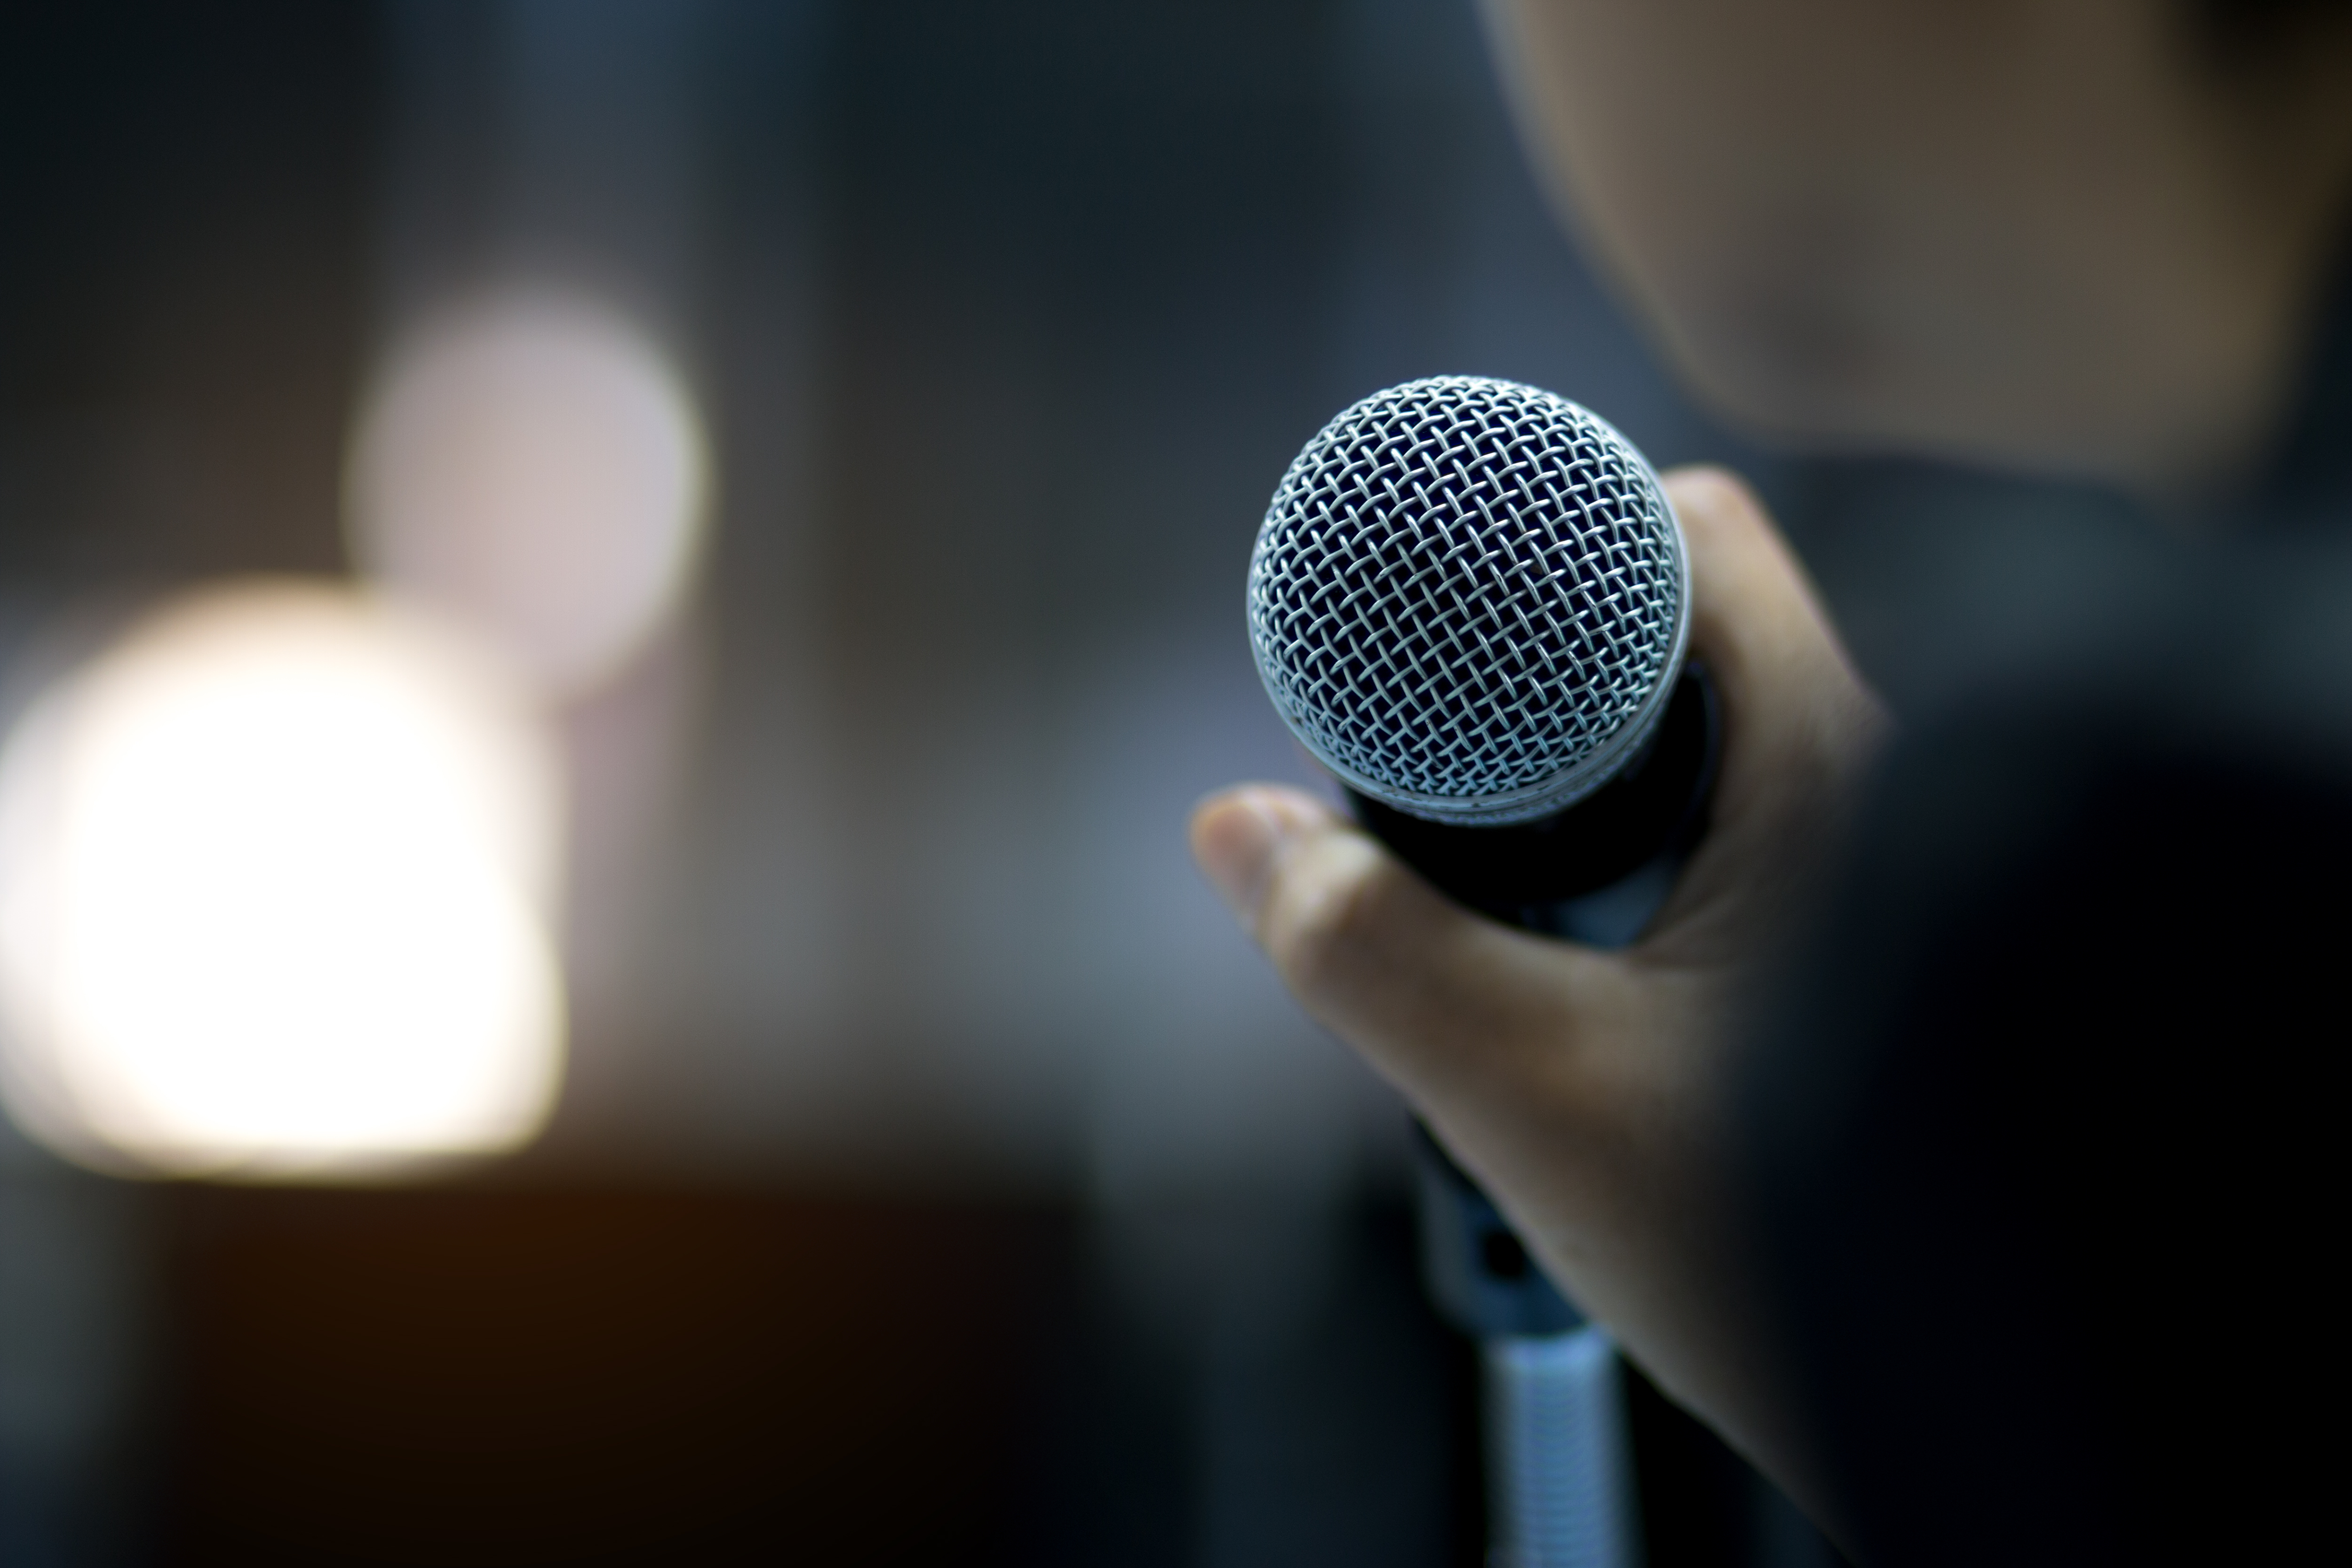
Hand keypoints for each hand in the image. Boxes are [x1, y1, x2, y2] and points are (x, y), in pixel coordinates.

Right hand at [1190, 468, 1887, 1524]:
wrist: (1969, 1411)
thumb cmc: (1788, 1251)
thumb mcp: (1534, 1091)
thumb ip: (1366, 949)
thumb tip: (1239, 828)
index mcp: (1836, 765)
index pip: (1686, 535)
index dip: (1539, 542)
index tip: (1428, 609)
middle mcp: (1877, 788)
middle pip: (1671, 640)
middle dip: (1531, 692)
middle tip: (1435, 790)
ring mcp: (1876, 871)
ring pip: (1688, 755)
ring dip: (1574, 796)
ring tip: (1498, 903)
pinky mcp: (1856, 950)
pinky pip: (1717, 844)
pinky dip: (1623, 870)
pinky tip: (1568, 970)